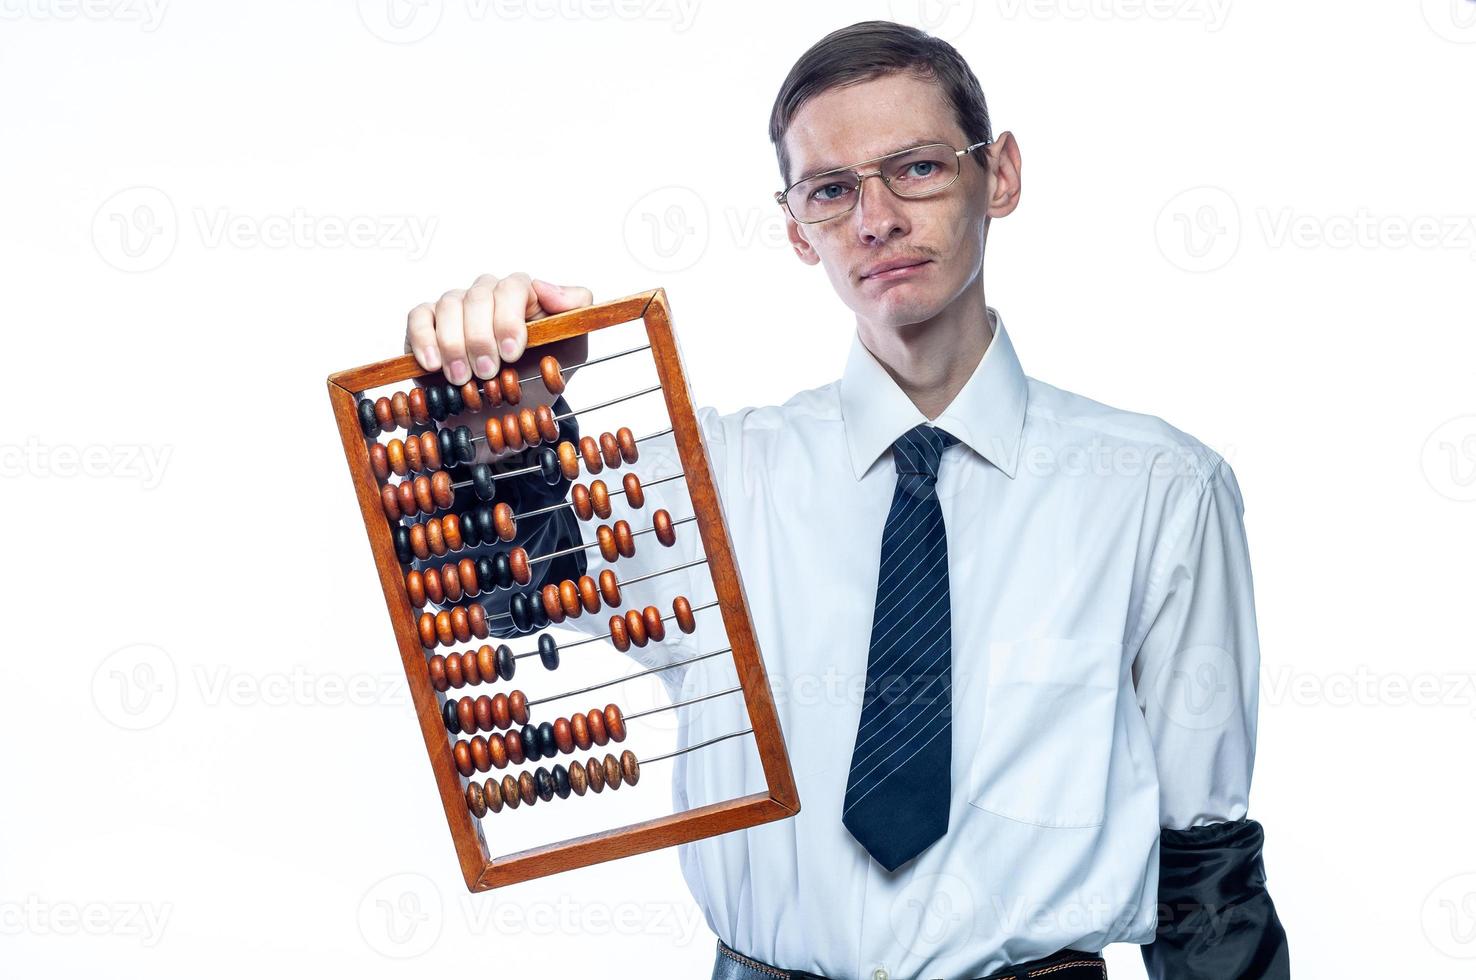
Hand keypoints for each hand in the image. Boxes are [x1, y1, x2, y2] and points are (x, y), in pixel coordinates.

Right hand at [405, 272, 591, 385]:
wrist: (507, 410)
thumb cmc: (539, 373)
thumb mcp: (572, 345)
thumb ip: (574, 309)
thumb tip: (544, 286)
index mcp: (521, 294)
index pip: (513, 287)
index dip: (509, 319)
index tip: (512, 353)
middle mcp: (486, 294)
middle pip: (478, 297)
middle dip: (481, 337)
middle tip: (487, 372)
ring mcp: (455, 306)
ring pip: (448, 306)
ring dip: (454, 344)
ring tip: (462, 378)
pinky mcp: (427, 323)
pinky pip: (418, 318)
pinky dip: (423, 340)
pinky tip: (433, 364)